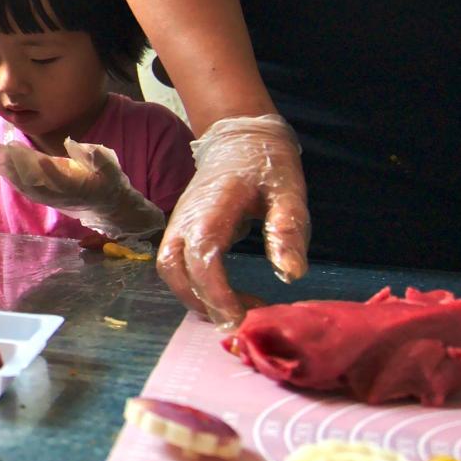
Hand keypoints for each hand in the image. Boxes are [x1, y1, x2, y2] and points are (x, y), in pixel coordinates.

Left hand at [0, 136, 165, 243]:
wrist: (109, 208)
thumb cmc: (110, 184)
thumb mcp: (111, 170)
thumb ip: (97, 158)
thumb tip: (76, 144)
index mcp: (76, 187)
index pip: (55, 179)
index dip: (42, 169)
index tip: (27, 153)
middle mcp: (58, 194)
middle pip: (30, 181)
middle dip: (11, 166)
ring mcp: (49, 197)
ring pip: (22, 184)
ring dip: (5, 169)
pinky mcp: (43, 196)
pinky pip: (22, 186)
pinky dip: (9, 174)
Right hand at [157, 115, 309, 328]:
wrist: (240, 138)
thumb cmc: (267, 166)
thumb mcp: (289, 193)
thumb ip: (288, 231)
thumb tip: (291, 275)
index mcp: (213, 207)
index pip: (202, 256)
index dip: (217, 292)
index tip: (242, 317)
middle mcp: (186, 217)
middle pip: (173, 269)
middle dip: (202, 302)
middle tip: (241, 322)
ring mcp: (179, 223)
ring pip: (169, 270)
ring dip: (195, 297)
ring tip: (234, 311)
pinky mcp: (181, 228)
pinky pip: (176, 264)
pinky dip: (195, 287)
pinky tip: (226, 296)